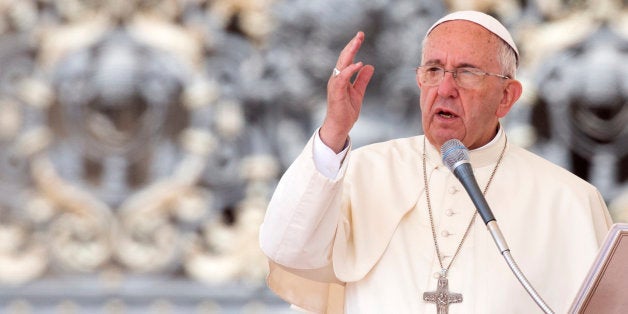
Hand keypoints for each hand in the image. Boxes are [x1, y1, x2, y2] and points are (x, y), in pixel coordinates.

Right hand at [320, 31, 374, 152]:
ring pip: (341, 64)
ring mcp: (335, 84)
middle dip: (352, 45)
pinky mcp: (336, 92)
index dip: (353, 46)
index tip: (360, 36)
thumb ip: (362, 79)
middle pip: (343, 57)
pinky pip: (342, 78)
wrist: (339, 126)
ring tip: (357, 42)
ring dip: (350, 52)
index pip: (347, 58)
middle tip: (360, 34)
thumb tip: (369, 66)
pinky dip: (349, 70)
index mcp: (342, 77)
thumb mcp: (358, 92)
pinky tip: (358, 64)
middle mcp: (337, 78)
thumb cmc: (346, 111)